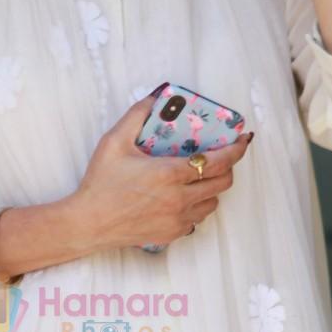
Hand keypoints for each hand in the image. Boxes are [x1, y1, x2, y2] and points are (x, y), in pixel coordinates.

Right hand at [66, 96, 253, 252]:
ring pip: (213, 202)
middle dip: (228, 167)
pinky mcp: (172, 233)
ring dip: (212, 188)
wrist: (88, 223)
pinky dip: (197, 206)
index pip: (218, 162)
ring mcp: (178, 219)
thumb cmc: (100, 182)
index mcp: (170, 174)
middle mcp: (179, 199)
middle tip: (220, 156)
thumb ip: (137, 115)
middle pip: (223, 182)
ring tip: (200, 177)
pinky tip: (183, 197)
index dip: (236, 150)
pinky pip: (197, 219)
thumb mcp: (114, 141)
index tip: (243, 140)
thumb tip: (156, 98)